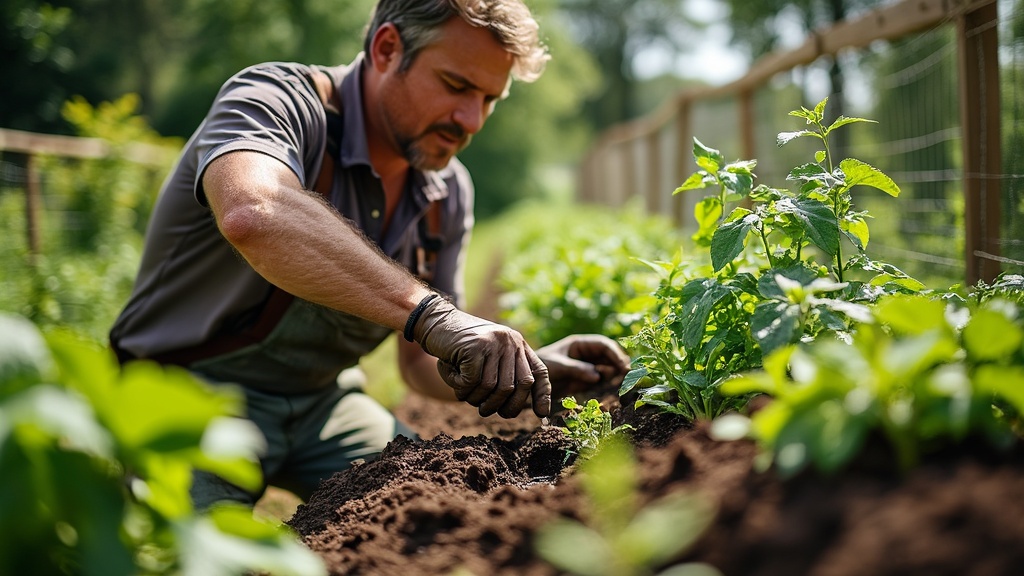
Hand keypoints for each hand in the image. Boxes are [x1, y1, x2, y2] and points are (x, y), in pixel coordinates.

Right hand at [410, 296, 550, 417]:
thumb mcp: (487, 358)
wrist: (435, 322)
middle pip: (516, 386)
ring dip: (475, 398)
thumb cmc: (460, 347)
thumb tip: (512, 409)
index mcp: (517, 344)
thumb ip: (502, 376)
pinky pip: (472, 382)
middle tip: (485, 411)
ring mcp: (493, 343)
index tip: (541, 414)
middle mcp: (510, 341)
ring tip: (463, 392)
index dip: (542, 395)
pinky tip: (453, 377)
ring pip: (492, 388)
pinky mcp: (474, 347)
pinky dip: (461, 388)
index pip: (539, 372)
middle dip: (502, 406)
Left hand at [535, 334, 630, 399]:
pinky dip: (611, 382)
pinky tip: (617, 388)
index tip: (623, 365)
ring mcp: (589, 366)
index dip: (615, 353)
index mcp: (580, 344)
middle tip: (630, 375)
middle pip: (610, 355)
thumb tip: (597, 376)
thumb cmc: (542, 366)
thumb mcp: (558, 366)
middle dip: (620, 362)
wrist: (531, 381)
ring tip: (627, 382)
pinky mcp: (588, 379)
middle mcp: (587, 353)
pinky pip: (604, 378)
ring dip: (618, 372)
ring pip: (610, 366)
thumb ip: (577, 369)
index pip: (603, 345)